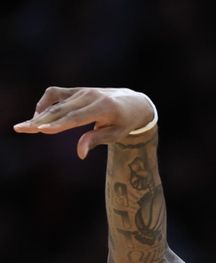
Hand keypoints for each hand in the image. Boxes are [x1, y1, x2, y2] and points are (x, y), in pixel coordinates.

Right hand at [13, 87, 155, 158]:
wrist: (131, 102)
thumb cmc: (124, 122)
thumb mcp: (116, 134)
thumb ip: (97, 140)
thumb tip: (80, 154)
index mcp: (104, 108)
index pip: (77, 118)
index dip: (59, 124)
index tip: (42, 130)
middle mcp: (90, 97)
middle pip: (61, 111)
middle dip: (39, 121)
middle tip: (20, 129)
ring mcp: (82, 92)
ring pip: (55, 104)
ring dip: (38, 116)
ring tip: (24, 128)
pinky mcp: (76, 90)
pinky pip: (55, 94)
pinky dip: (44, 104)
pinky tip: (38, 116)